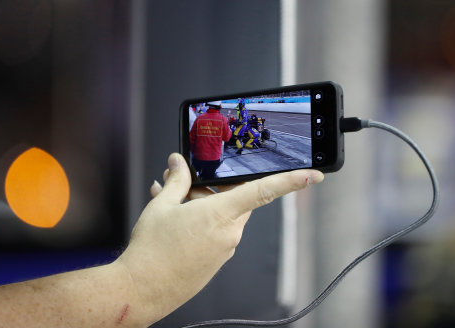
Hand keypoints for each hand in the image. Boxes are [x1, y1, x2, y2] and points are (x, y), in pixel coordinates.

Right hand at [116, 153, 323, 322]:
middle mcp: (229, 232)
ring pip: (223, 216)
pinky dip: (201, 223)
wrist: (140, 290)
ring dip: (202, 205)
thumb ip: (176, 180)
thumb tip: (178, 164)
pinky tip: (176, 220)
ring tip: (171, 202)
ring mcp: (224, 250)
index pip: (264, 191)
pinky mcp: (216, 262)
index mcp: (221, 214)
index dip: (291, 181)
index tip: (313, 176)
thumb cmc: (151, 251)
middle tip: (184, 183)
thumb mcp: (161, 205)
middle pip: (235, 199)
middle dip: (212, 188)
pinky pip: (216, 233)